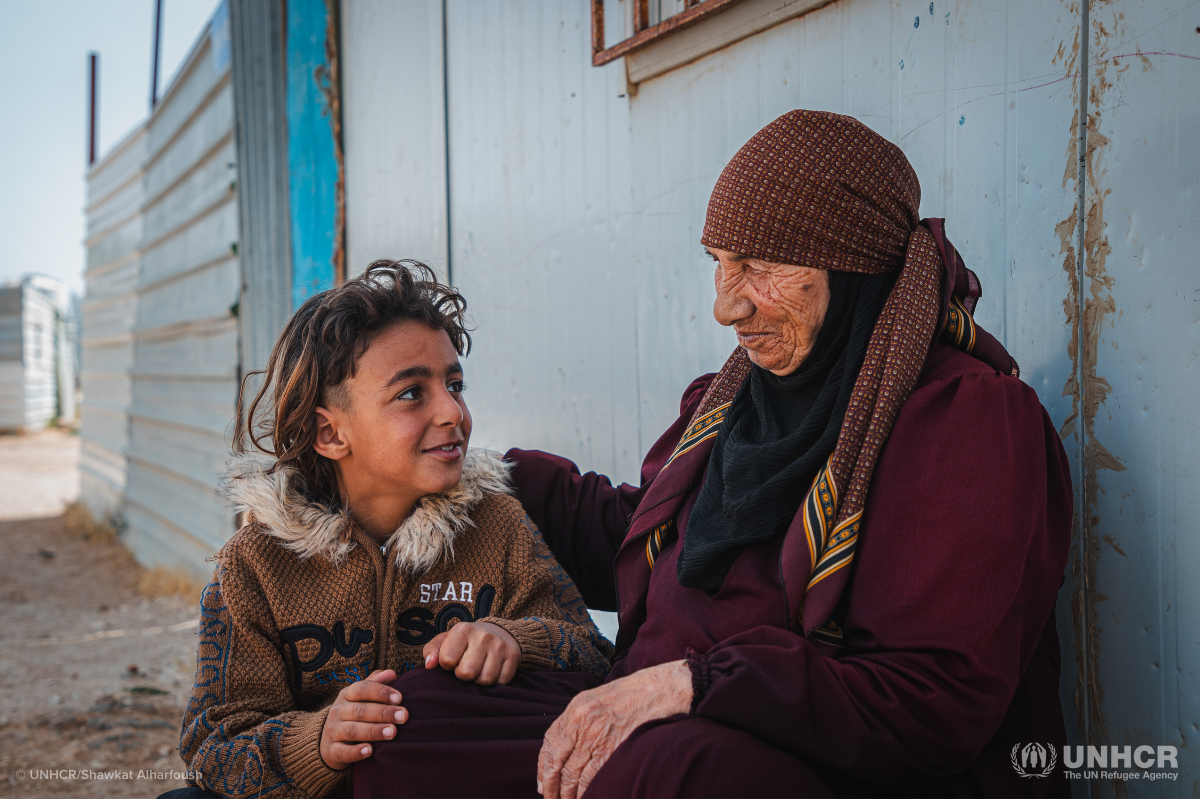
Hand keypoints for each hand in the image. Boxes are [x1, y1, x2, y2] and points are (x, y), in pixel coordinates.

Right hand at [319, 669, 406, 769]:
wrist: (328, 741)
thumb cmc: (354, 714)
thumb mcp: (362, 696)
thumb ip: (376, 683)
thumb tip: (392, 673)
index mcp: (347, 694)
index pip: (363, 689)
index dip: (381, 692)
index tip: (400, 698)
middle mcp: (338, 711)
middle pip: (360, 710)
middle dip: (384, 713)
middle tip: (404, 716)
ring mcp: (332, 731)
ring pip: (352, 730)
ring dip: (374, 731)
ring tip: (392, 733)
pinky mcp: (331, 750)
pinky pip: (342, 751)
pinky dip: (356, 752)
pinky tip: (370, 751)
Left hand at [422, 621, 520, 685]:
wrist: (500, 632)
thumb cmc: (467, 641)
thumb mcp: (448, 639)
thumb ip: (432, 650)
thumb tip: (429, 665)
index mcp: (463, 629)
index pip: (447, 660)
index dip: (448, 665)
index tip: (453, 660)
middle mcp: (483, 636)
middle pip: (466, 673)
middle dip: (464, 675)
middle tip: (467, 666)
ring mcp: (500, 646)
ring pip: (485, 680)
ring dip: (479, 680)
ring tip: (479, 669)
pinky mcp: (513, 657)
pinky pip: (501, 682)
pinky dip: (495, 682)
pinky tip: (492, 671)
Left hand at [537, 659, 691, 797]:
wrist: (656, 690)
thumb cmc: (629, 695)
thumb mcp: (596, 700)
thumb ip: (578, 720)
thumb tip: (565, 746)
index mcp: (575, 709)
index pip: (550, 742)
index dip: (543, 766)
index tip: (543, 782)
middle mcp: (581, 722)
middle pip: (557, 761)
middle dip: (551, 784)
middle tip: (550, 798)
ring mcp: (596, 735)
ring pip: (572, 773)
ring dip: (566, 792)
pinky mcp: (611, 748)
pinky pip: (590, 776)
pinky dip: (584, 791)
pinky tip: (583, 798)